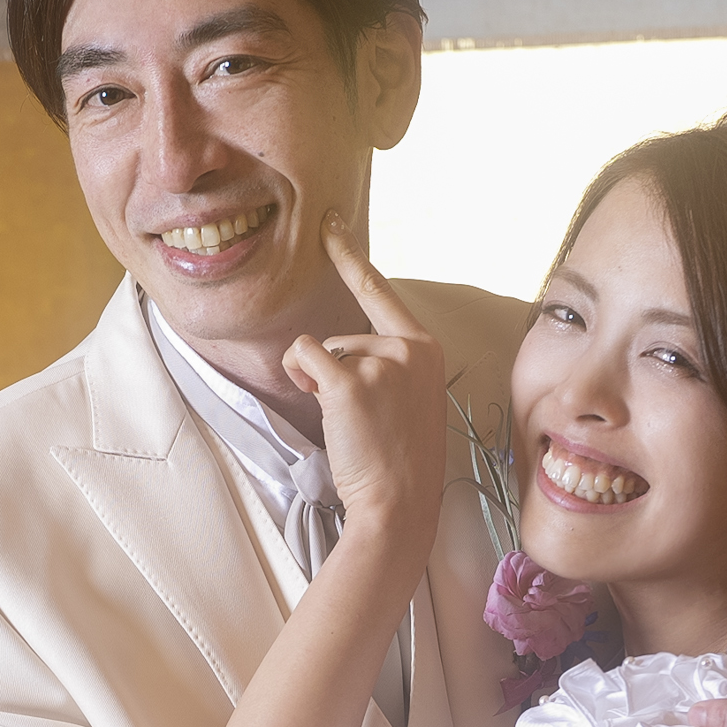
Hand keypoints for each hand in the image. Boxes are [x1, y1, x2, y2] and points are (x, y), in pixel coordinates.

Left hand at [297, 228, 450, 533]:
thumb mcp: (409, 399)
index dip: (350, 256)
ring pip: (322, 350)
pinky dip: (300, 376)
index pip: (380, 291)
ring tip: (352, 424)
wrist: (399, 504)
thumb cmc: (399, 460)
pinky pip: (304, 356)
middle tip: (362, 420)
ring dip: (319, 381)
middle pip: (345, 335)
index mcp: (426, 348)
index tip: (330, 223)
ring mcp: (381, 363)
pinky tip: (324, 408)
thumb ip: (388, 364)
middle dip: (337, 372)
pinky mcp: (349, 382)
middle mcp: (408, 347)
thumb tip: (335, 349)